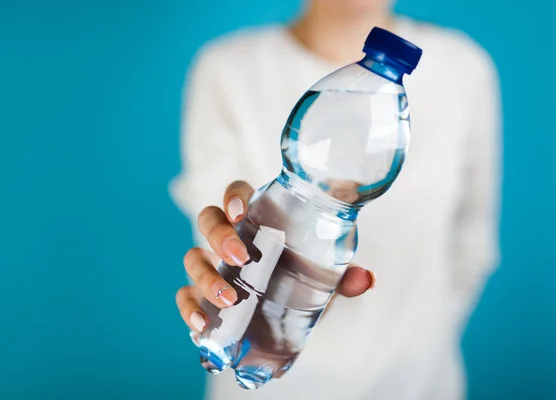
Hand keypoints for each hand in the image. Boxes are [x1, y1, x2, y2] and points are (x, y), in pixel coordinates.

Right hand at [175, 180, 375, 332]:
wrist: (288, 312)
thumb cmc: (302, 277)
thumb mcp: (322, 275)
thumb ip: (341, 275)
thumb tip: (365, 279)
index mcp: (256, 218)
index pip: (235, 193)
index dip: (232, 197)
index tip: (241, 212)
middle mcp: (228, 237)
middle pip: (208, 220)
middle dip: (218, 236)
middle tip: (242, 258)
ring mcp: (212, 265)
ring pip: (192, 257)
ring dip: (205, 276)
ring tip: (230, 299)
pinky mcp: (202, 294)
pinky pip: (184, 295)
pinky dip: (188, 308)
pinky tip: (203, 325)